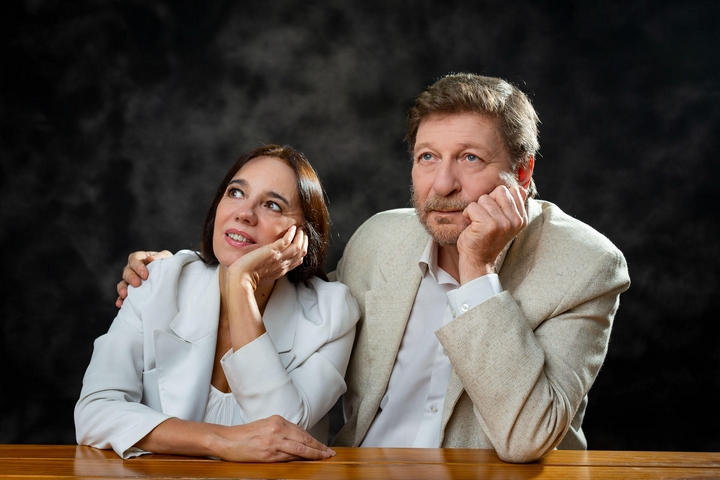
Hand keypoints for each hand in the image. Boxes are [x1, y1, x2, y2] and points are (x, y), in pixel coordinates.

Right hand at [115, 250, 172, 307]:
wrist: (172, 278)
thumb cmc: (167, 265)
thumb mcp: (166, 258)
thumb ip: (159, 257)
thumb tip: (150, 259)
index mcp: (141, 259)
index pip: (135, 259)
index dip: (137, 266)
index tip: (145, 275)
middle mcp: (133, 269)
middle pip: (127, 271)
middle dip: (131, 278)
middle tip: (137, 284)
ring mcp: (131, 281)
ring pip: (122, 283)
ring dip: (122, 288)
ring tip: (125, 294)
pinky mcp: (131, 292)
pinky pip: (123, 296)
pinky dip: (121, 299)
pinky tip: (121, 303)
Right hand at [135, 415, 334, 461]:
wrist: (226, 440)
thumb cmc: (244, 435)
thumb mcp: (265, 426)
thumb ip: (281, 431)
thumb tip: (297, 441)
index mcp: (277, 420)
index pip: (301, 431)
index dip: (314, 440)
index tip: (324, 446)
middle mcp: (277, 428)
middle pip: (304, 439)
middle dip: (319, 447)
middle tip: (330, 453)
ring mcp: (273, 441)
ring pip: (300, 448)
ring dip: (314, 454)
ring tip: (324, 458)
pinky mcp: (268, 453)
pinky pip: (288, 457)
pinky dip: (300, 459)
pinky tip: (308, 461)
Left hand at [227, 226, 307, 289]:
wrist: (241, 280)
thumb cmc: (246, 279)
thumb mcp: (261, 275)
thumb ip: (266, 269)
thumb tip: (262, 264)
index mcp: (280, 271)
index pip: (297, 261)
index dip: (301, 251)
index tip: (300, 243)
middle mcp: (283, 265)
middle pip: (301, 253)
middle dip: (304, 242)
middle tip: (302, 233)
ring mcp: (279, 258)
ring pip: (298, 247)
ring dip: (300, 236)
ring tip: (299, 229)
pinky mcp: (273, 251)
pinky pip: (288, 241)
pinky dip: (292, 233)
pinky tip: (292, 228)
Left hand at [457, 185, 527, 283]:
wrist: (478, 260)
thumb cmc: (487, 238)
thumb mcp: (505, 222)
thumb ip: (512, 205)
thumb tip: (518, 188)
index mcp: (521, 218)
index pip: (512, 190)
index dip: (498, 198)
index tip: (494, 214)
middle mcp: (515, 220)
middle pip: (500, 190)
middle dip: (488, 201)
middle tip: (484, 217)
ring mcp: (503, 223)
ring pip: (484, 198)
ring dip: (476, 209)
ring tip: (478, 223)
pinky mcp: (489, 225)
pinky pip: (473, 206)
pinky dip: (467, 214)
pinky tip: (471, 225)